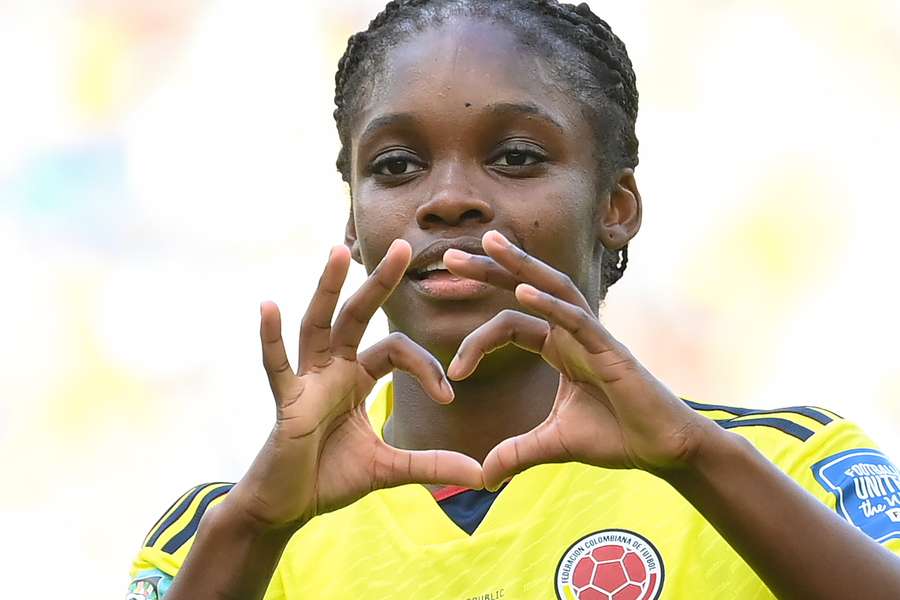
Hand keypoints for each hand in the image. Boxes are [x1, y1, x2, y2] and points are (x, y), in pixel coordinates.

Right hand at [228, 240, 482, 531]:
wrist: (286, 507)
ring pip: (318, 326)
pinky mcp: (286, 403)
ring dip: (328, 289)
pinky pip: (277, 366)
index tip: (448, 398)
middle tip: (405, 246)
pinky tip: (268, 306)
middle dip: (380, 282)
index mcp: (357, 378)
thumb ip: (431, 464)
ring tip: (338, 251)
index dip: (426, 366)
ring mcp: (307, 381)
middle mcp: (332, 370)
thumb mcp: (389, 469)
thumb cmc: (329, 478)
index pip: (396, 350)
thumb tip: (483, 476)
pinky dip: (271, 338)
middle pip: (358, 316)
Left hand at [444, 231, 714, 490]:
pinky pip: (577, 320)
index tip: (454, 374)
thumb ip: (516, 453)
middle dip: (490, 270)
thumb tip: (481, 478)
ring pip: (553, 288)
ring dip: (520, 265)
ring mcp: (593, 336)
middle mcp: (573, 333)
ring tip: (489, 244)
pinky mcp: (610, 351)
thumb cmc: (617, 436)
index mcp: (558, 347)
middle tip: (451, 256)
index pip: (510, 324)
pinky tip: (522, 291)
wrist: (664, 450)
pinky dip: (550, 305)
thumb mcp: (553, 444)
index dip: (476, 343)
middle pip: (527, 288)